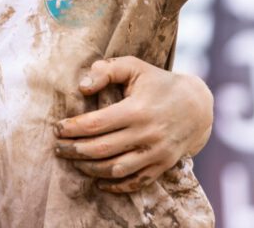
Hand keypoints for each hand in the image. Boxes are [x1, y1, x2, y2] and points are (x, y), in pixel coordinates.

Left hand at [53, 56, 212, 192]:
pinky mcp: (163, 165)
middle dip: (74, 150)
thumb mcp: (134, 67)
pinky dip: (116, 185)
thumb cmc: (157, 83)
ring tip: (73, 162)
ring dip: (90, 169)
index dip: (72, 128)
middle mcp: (147, 134)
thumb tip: (82, 88)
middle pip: (101, 149)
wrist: (196, 106)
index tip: (57, 128)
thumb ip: (106, 70)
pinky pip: (136, 182)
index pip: (96, 124)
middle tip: (58, 148)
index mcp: (137, 109)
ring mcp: (156, 152)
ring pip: (116, 169)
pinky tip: (99, 182)